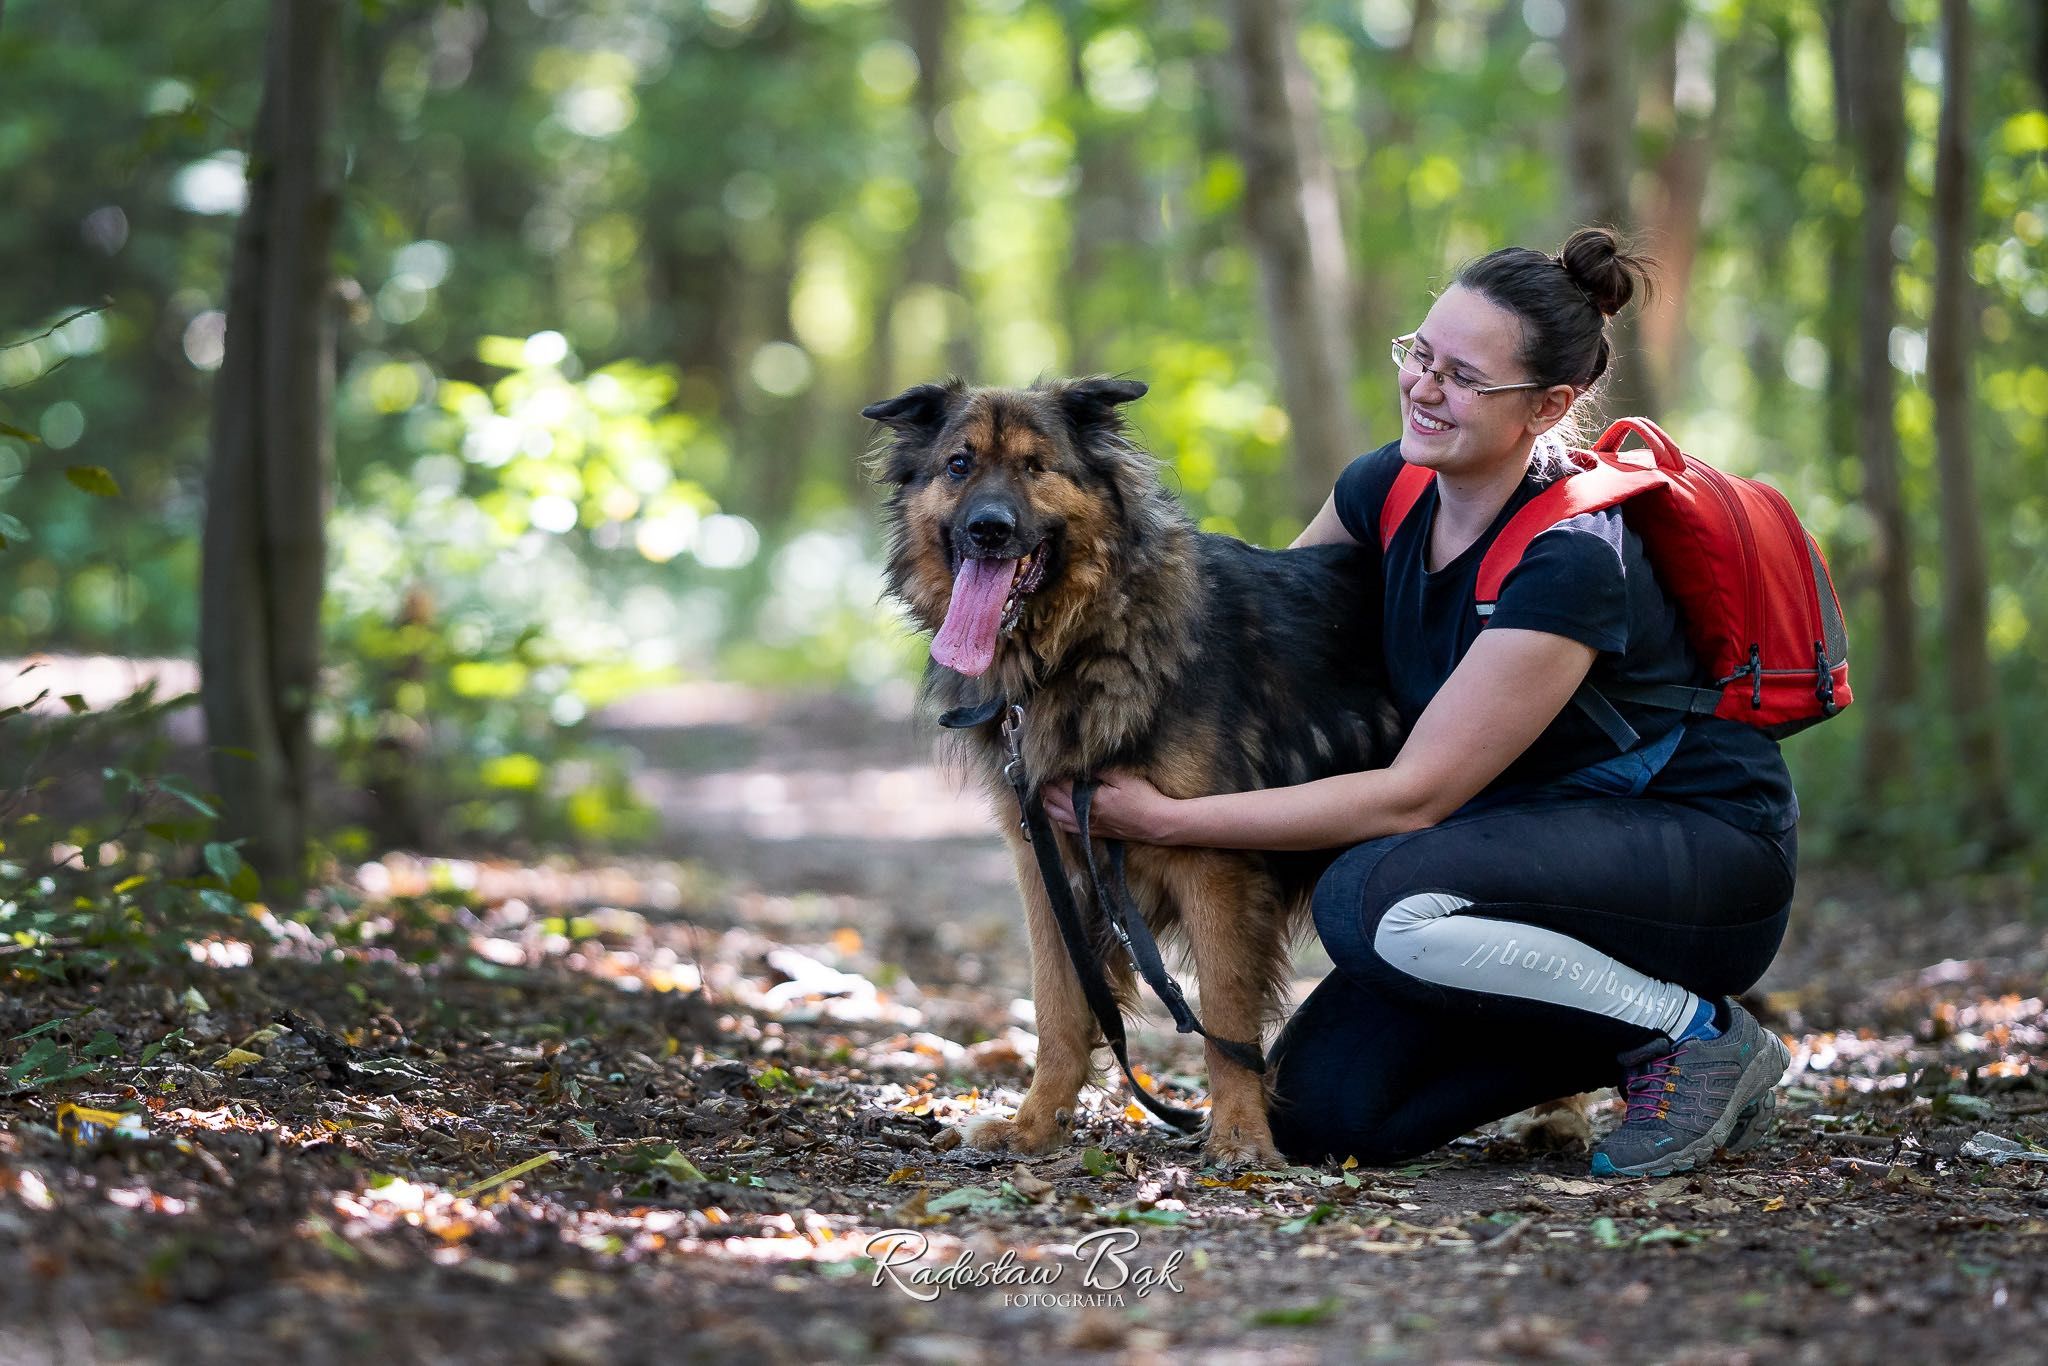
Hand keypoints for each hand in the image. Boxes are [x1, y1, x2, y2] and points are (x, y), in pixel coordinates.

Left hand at [1041, 770, 1180, 843]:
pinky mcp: (1093, 833)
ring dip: (1049, 801)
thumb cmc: (1143, 798)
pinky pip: (1066, 827)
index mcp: (1089, 799)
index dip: (1051, 774)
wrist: (1157, 824)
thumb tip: (1081, 764)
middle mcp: (1083, 815)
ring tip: (1049, 789)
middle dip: (1046, 786)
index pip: (1060, 785)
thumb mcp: (1123, 777)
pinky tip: (1059, 809)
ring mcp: (1087, 826)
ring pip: (1055, 815)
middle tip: (1045, 774)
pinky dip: (1057, 817)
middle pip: (1052, 799)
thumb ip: (1099, 770)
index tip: (1047, 764)